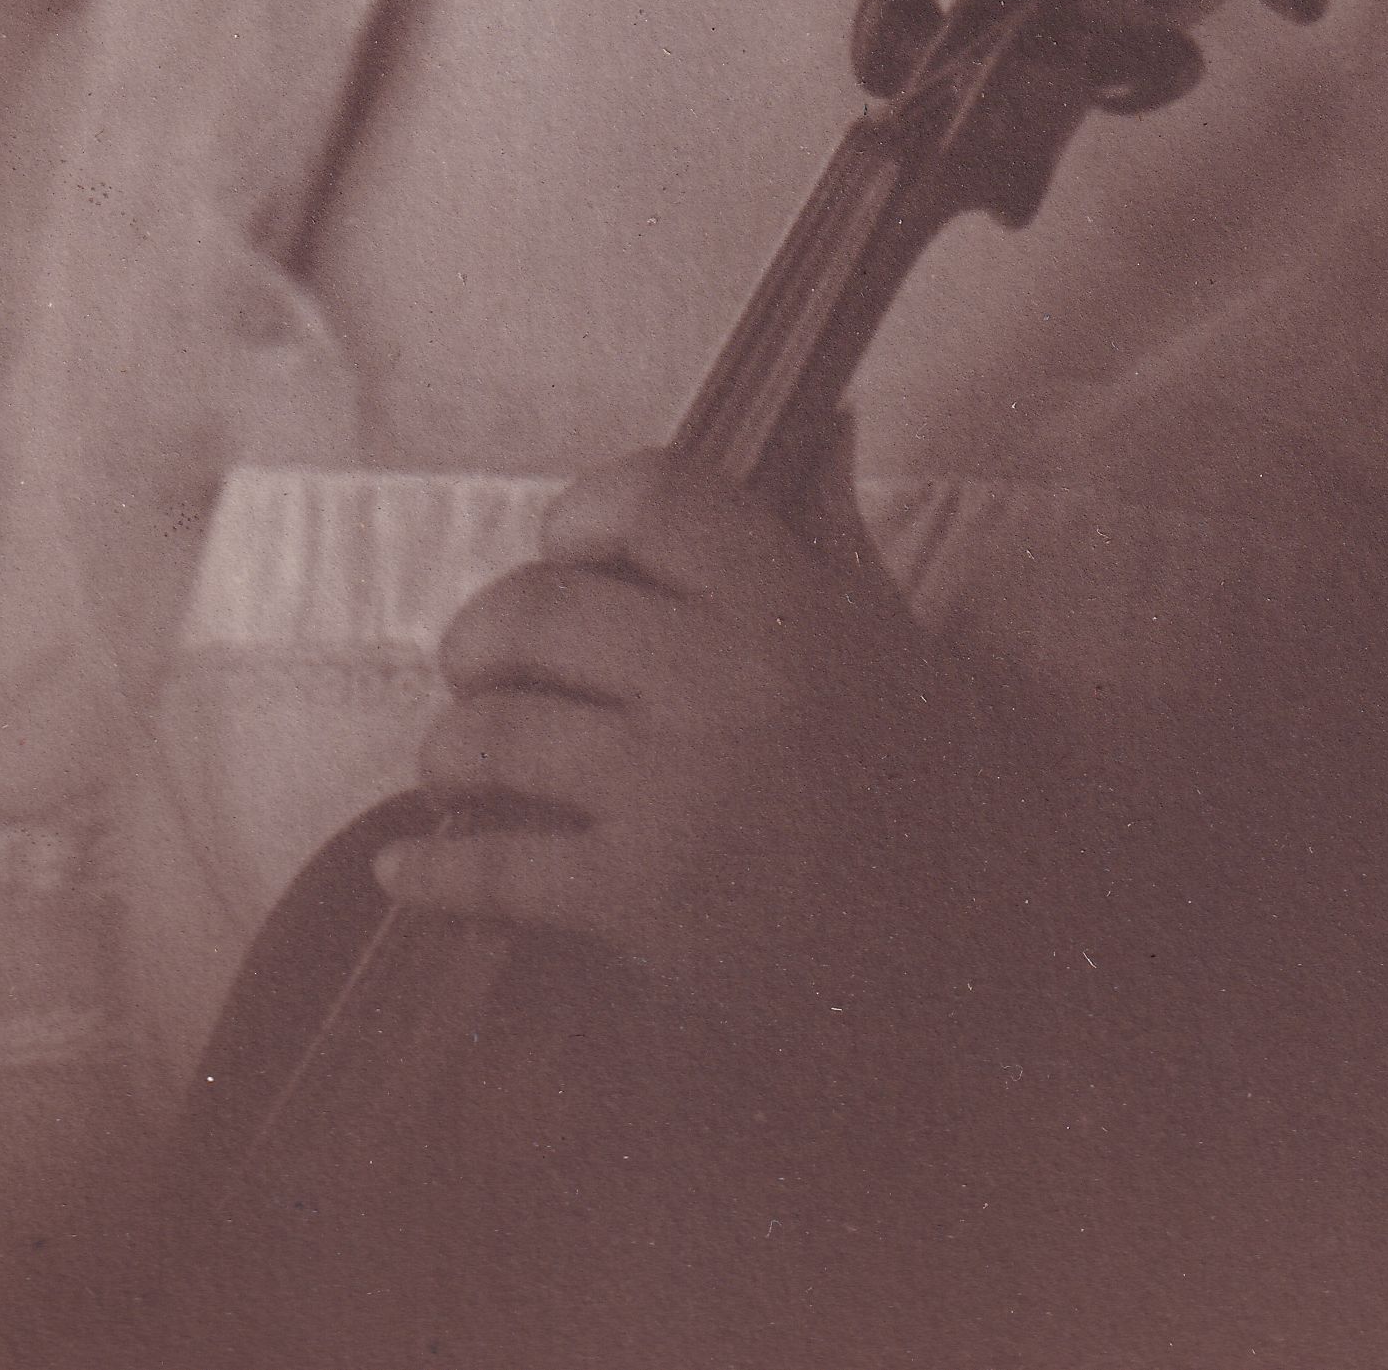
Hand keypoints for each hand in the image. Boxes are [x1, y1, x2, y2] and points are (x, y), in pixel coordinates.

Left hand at [375, 431, 1064, 1062]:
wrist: (981, 969)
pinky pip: (500, 870)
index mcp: (791, 608)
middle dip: (483, 635)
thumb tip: (822, 418)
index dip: (585, 513)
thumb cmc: (939, 799)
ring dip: (451, 746)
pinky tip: (405, 873)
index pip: (654, 496)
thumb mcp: (900, 648)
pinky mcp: (644, 903)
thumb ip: (833, 536)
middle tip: (478, 664)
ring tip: (454, 762)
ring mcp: (677, 793)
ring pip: (499, 731)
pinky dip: (435, 873)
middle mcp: (725, 682)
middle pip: (541, 610)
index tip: (565, 549)